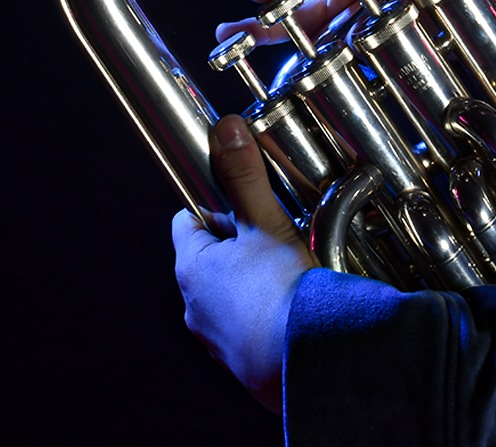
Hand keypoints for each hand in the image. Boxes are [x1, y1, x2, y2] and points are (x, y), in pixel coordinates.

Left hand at [172, 115, 317, 413]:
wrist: (306, 361)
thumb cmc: (282, 293)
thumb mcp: (265, 223)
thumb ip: (244, 177)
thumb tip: (226, 130)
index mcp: (192, 267)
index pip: (188, 223)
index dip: (216, 208)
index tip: (242, 204)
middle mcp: (194, 306)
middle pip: (211, 260)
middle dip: (241, 246)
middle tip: (278, 236)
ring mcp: (215, 339)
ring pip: (229, 296)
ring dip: (253, 283)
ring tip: (291, 273)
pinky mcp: (241, 364)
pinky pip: (247, 329)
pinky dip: (264, 317)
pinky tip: (293, 310)